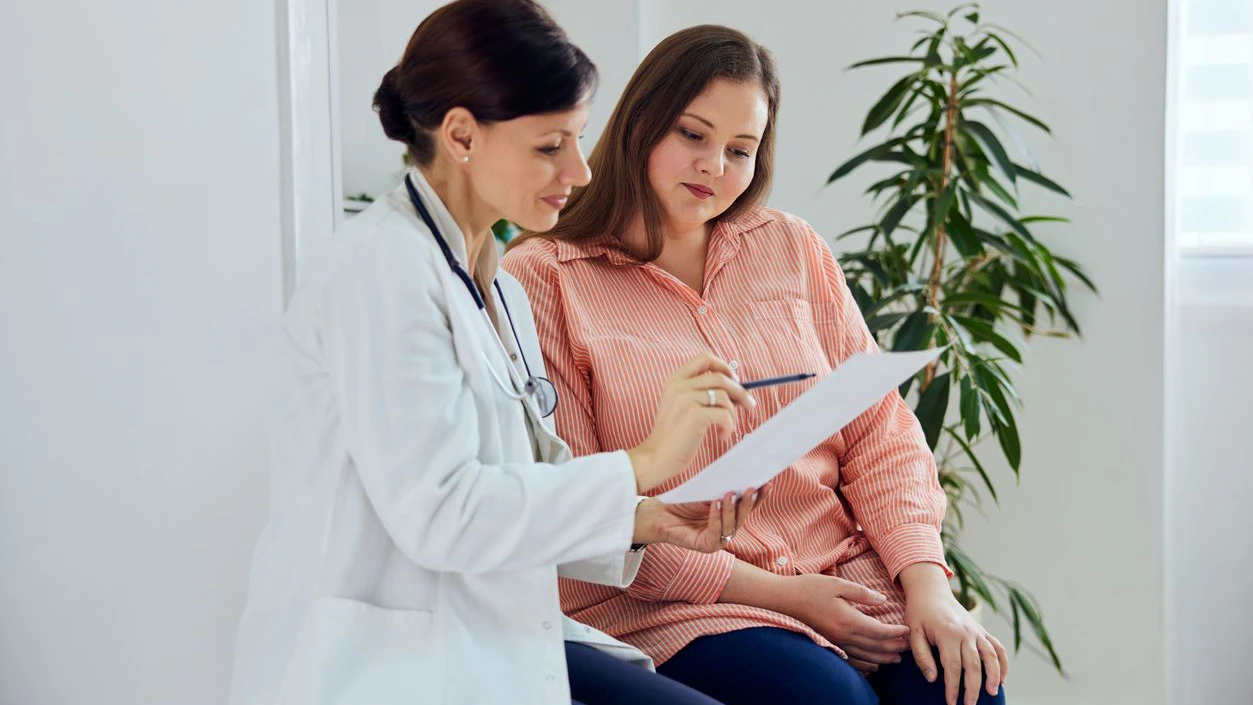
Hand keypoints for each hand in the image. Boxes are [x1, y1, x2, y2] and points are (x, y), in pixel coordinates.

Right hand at [628, 353, 754, 491]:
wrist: (657, 457)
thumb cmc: (674, 435)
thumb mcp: (681, 406)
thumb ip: (700, 393)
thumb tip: (737, 387)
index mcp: (675, 380)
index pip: (705, 358)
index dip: (724, 367)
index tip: (734, 381)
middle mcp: (679, 385)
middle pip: (720, 377)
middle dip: (740, 391)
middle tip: (748, 405)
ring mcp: (685, 399)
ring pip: (725, 397)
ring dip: (733, 414)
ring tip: (726, 428)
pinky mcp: (694, 415)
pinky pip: (725, 414)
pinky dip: (729, 426)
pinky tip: (722, 436)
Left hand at [633, 486, 766, 552]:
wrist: (660, 513)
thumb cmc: (683, 501)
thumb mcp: (707, 492)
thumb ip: (724, 489)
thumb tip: (741, 476)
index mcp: (730, 517)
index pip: (748, 507)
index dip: (759, 497)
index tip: (767, 484)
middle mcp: (727, 530)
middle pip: (743, 517)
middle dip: (749, 503)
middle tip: (752, 488)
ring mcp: (717, 540)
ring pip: (731, 525)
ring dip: (731, 509)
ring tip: (730, 493)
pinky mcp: (706, 546)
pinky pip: (715, 532)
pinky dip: (716, 518)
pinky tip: (715, 505)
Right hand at [779, 573, 910, 672]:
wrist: (787, 598)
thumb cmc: (811, 588)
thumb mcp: (838, 584)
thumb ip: (862, 593)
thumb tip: (882, 599)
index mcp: (848, 620)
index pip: (878, 631)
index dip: (895, 632)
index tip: (908, 629)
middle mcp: (843, 635)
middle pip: (875, 646)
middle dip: (894, 646)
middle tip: (910, 646)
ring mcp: (836, 641)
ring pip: (865, 655)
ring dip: (883, 658)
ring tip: (898, 658)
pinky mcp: (831, 642)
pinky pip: (851, 658)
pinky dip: (865, 664)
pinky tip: (873, 666)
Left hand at [900, 564, 1007, 704]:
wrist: (931, 591)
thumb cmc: (919, 613)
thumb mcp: (913, 632)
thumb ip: (922, 656)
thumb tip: (933, 679)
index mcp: (948, 633)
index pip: (953, 667)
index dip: (953, 687)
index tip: (951, 703)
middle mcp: (966, 632)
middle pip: (974, 665)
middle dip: (973, 688)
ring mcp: (977, 631)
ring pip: (991, 656)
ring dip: (994, 676)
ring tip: (991, 694)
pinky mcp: (982, 630)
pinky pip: (998, 647)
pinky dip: (1003, 663)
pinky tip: (1003, 679)